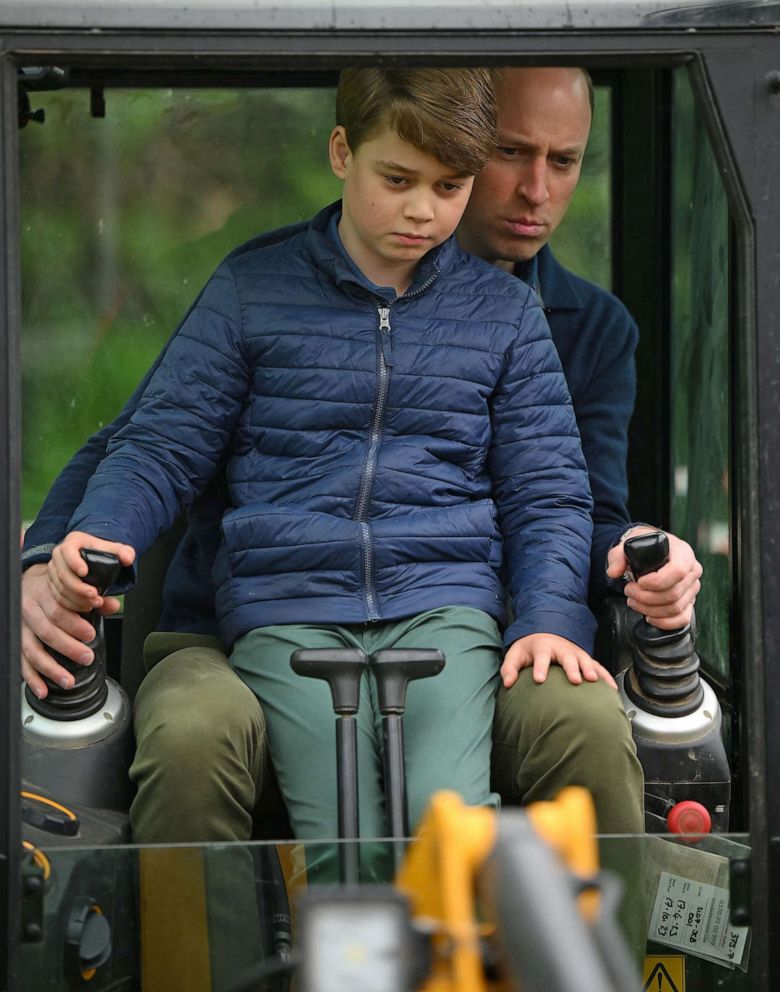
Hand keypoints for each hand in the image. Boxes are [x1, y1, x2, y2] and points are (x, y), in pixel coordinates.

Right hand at [21, 562, 121, 698]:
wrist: (32, 581)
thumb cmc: (55, 587)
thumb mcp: (73, 587)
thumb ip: (93, 598)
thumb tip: (113, 605)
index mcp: (44, 593)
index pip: (58, 609)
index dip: (74, 623)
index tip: (91, 634)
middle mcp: (30, 610)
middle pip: (47, 631)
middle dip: (68, 647)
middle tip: (87, 657)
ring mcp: (21, 628)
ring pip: (32, 650)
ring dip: (51, 668)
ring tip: (69, 681)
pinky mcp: (17, 641)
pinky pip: (22, 662)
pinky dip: (32, 678)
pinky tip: (44, 691)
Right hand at [48, 531, 134, 613]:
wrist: (95, 558)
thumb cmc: (103, 552)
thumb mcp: (115, 549)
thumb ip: (125, 552)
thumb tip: (128, 559)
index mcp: (73, 542)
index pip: (68, 550)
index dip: (74, 562)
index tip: (84, 572)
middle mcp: (60, 555)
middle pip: (63, 574)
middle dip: (79, 588)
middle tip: (95, 596)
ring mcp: (55, 570)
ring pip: (60, 588)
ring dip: (77, 599)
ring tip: (95, 603)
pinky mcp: (54, 583)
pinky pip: (58, 597)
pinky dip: (72, 605)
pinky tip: (86, 607)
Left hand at [501, 633, 616, 689]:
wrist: (545, 635)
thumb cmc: (530, 649)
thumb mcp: (516, 654)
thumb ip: (509, 668)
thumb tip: (507, 683)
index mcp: (542, 647)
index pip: (541, 656)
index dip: (540, 667)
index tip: (538, 679)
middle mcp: (561, 649)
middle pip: (567, 657)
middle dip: (571, 668)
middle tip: (574, 679)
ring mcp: (575, 653)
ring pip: (584, 660)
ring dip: (590, 669)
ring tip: (593, 680)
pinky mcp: (585, 659)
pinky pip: (598, 667)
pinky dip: (605, 676)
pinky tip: (612, 689)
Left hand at [606, 526, 701, 629]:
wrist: (650, 553)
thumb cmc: (643, 548)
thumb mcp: (628, 545)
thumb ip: (618, 556)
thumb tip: (614, 572)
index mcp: (682, 552)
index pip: (678, 571)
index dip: (656, 581)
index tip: (639, 582)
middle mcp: (692, 570)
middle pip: (674, 593)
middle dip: (646, 597)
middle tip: (629, 592)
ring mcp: (692, 588)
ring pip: (676, 608)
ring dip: (650, 609)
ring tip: (634, 601)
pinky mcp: (689, 601)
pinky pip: (683, 618)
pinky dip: (664, 622)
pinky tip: (649, 617)